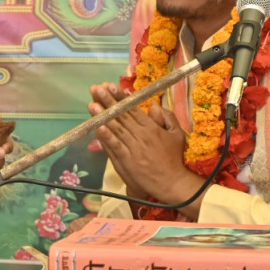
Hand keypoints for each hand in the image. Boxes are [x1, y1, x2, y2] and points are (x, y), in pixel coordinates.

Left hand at [87, 82, 202, 205]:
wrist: (172, 182)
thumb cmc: (174, 159)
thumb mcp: (177, 135)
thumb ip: (167, 118)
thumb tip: (154, 104)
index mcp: (151, 127)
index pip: (133, 109)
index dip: (120, 98)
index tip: (111, 86)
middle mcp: (141, 135)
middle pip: (122, 116)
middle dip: (108, 101)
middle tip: (97, 89)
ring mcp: (133, 148)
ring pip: (116, 129)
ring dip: (103, 116)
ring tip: (92, 104)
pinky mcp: (127, 161)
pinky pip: (115, 146)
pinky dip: (106, 137)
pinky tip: (98, 127)